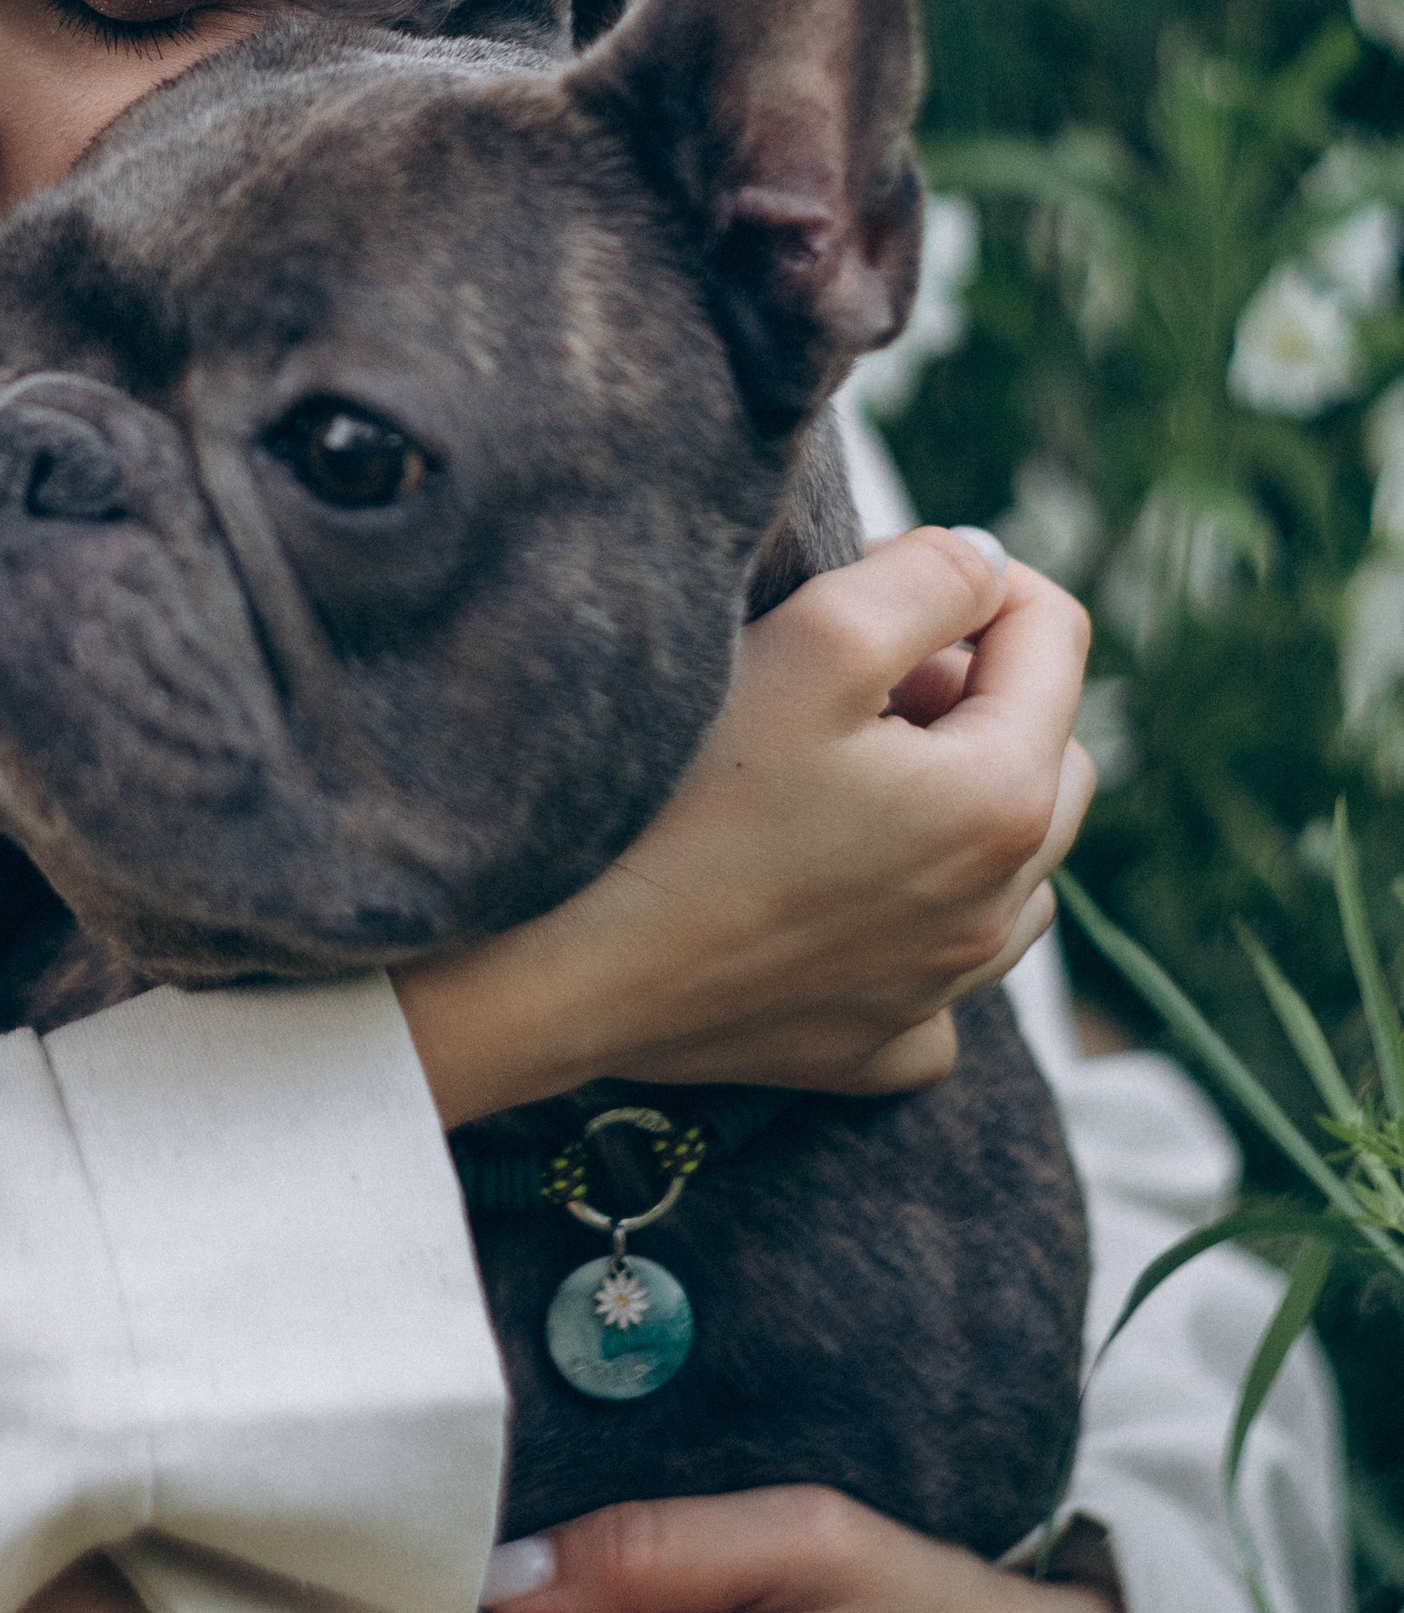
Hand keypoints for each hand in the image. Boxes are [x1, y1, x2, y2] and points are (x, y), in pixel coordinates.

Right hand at [392, 528, 1092, 1125]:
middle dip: (974, 690)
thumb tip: (983, 564)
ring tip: (845, 775)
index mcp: (1001, 801)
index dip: (972, 580)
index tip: (876, 578)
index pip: (1054, 635)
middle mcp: (995, 912)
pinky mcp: (870, 1048)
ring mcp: (935, 994)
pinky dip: (916, 926)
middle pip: (1048, 753)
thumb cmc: (678, 795)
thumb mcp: (813, 640)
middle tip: (858, 674)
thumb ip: (926, 578)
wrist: (559, 968)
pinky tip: (838, 895)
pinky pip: (940, 980)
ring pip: (1012, 873)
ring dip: (959, 806)